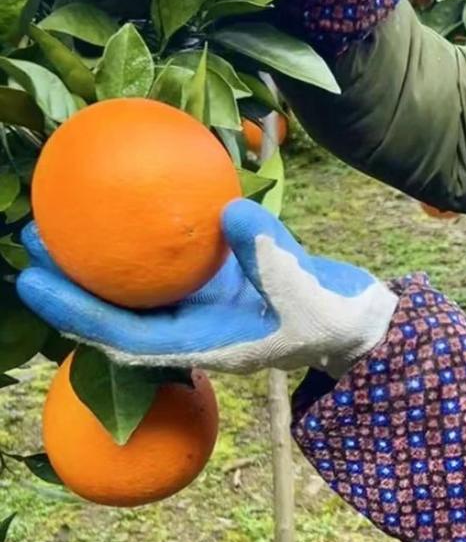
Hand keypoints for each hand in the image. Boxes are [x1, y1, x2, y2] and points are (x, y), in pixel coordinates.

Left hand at [16, 199, 398, 375]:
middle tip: (33, 235)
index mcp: (201, 344)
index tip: (32, 278)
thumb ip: (271, 256)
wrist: (357, 317)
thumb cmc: (333, 318)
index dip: (74, 310)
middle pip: (117, 308)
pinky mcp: (223, 277)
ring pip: (141, 282)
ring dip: (103, 255)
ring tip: (68, 214)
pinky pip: (176, 256)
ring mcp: (205, 301)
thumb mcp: (307, 292)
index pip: (123, 333)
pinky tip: (143, 197)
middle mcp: (192, 325)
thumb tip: (229, 209)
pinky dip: (152, 234)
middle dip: (71, 280)